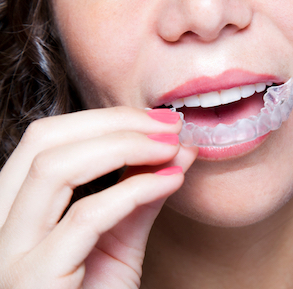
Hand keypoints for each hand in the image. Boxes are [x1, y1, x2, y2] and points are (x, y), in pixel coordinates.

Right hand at [0, 106, 197, 288]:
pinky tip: (169, 182)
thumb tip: (176, 149)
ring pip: (54, 169)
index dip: (107, 119)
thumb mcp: (119, 239)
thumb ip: (141, 194)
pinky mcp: (33, 281)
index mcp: (17, 207)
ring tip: (172, 148)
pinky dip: (133, 191)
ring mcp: (10, 255)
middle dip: (115, 124)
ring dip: (124, 147)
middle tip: (170, 126)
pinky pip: (85, 218)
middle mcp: (0, 225)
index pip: (48, 138)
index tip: (160, 120)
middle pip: (45, 142)